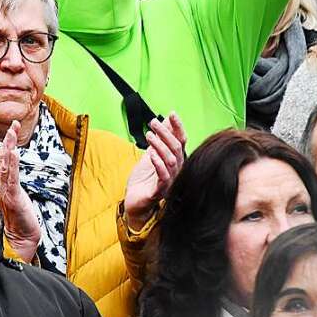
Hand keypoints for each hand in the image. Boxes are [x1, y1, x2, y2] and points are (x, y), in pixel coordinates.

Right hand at [0, 120, 40, 262]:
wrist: (21, 237)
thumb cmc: (19, 216)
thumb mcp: (15, 194)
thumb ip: (11, 180)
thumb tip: (10, 166)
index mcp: (0, 183)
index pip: (3, 159)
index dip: (7, 143)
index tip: (12, 128)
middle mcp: (0, 185)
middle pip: (3, 159)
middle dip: (8, 141)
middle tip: (13, 125)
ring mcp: (5, 191)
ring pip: (6, 165)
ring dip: (9, 148)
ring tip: (12, 133)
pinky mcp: (13, 197)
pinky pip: (12, 178)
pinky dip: (13, 164)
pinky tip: (14, 153)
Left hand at [123, 113, 186, 229]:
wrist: (135, 202)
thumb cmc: (144, 180)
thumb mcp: (151, 154)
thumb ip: (159, 139)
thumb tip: (165, 120)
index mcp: (175, 161)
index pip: (181, 141)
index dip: (178, 127)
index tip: (172, 114)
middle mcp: (176, 171)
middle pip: (176, 148)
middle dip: (165, 133)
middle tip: (153, 122)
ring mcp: (169, 181)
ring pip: (171, 161)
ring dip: (160, 146)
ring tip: (149, 136)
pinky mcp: (160, 191)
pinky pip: (163, 176)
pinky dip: (158, 163)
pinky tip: (151, 153)